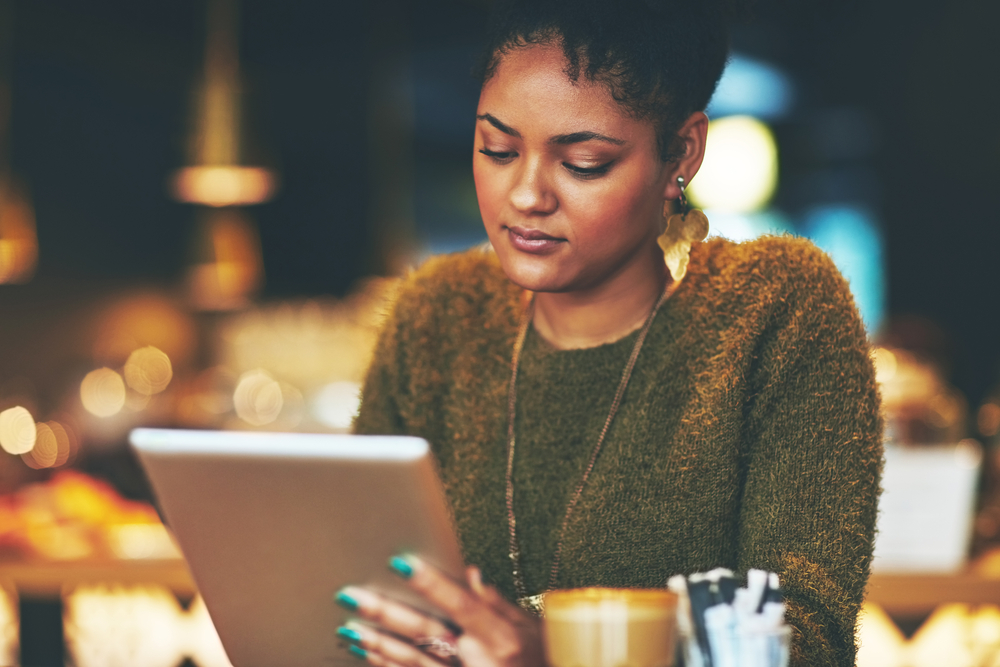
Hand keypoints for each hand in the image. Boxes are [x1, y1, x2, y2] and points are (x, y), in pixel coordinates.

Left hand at [335, 554, 545, 666]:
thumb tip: (471, 571)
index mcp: (500, 636)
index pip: (461, 603)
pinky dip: (387, 666)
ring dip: (379, 644)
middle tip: (350, 596)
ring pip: (414, 660)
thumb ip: (497, 601)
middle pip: (427, 632)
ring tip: (347, 627)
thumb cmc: (539, 657)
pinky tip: (366, 653)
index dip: (431, 583)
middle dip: (386, 614)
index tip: (399, 562)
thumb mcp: (528, 627)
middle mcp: (479, 659)